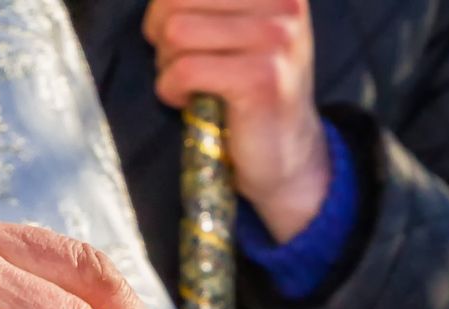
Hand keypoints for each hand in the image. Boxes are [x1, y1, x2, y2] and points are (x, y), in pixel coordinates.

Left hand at [145, 0, 330, 243]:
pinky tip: (187, 101)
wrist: (287, 154)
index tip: (179, 37)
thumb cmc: (251, 89)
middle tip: (178, 64)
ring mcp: (276, 39)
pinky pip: (185, 70)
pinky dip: (171, 89)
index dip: (165, 8)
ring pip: (177, 32)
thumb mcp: (240, 26)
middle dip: (161, 35)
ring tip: (187, 83)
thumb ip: (208, 3)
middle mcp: (283, 2)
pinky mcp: (262, 78)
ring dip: (167, 65)